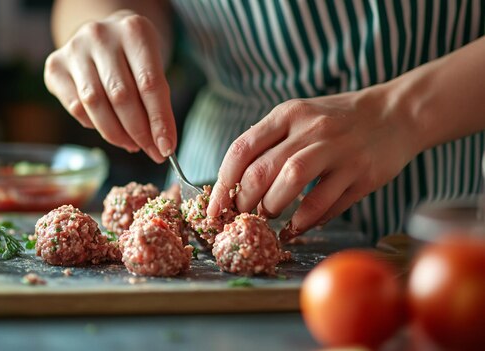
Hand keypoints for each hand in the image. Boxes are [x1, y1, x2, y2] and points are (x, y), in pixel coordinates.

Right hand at [44, 10, 175, 162]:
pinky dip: (94, 125)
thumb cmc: (135, 57)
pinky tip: (108, 127)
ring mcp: (74, 49)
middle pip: (121, 96)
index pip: (149, 84)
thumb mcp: (154, 67)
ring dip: (116, 134)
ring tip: (132, 144)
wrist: (107, 35)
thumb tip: (162, 145)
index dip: (159, 121)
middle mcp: (100, 35)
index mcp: (134, 30)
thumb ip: (158, 102)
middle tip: (152, 151)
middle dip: (139, 132)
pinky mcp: (55, 66)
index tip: (166, 148)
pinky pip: (76, 107)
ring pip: (95, 104)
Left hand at [207, 87, 417, 239]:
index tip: (215, 208)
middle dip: (245, 200)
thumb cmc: (336, 121)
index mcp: (288, 113)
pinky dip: (305, 221)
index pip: (242, 149)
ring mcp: (339, 150)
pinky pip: (326, 203)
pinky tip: (297, 227)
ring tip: (270, 216)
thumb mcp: (299, 117)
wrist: (396, 113)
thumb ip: (269, 144)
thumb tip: (234, 186)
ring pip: (292, 182)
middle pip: (262, 170)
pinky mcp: (362, 173)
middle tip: (244, 214)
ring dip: (274, 207)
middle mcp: (312, 129)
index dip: (223, 183)